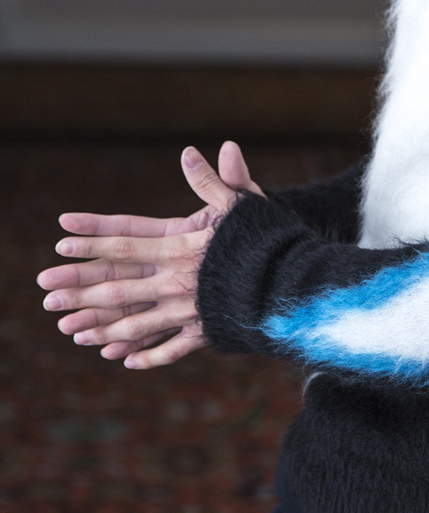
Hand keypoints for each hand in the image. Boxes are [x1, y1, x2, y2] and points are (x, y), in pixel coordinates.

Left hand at [37, 141, 260, 369]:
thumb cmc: (270, 240)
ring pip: (136, 323)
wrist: (297, 288)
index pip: (127, 243)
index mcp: (182, 247)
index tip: (61, 241)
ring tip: (73, 332)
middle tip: (47, 295)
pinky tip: (125, 359)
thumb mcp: (242, 203)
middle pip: (120, 288)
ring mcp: (190, 312)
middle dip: (81, 291)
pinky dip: (146, 355)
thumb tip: (190, 152)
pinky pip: (169, 349)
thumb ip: (213, 180)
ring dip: (102, 328)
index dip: (93, 241)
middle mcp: (179, 281)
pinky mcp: (206, 333)